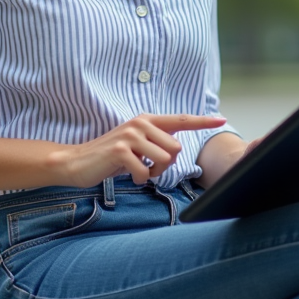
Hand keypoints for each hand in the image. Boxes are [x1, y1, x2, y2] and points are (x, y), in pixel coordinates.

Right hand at [59, 114, 225, 187]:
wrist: (77, 162)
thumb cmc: (111, 157)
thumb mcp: (136, 145)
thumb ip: (155, 143)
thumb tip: (175, 150)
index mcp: (147, 120)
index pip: (180, 120)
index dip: (202, 121)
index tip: (221, 119)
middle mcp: (140, 123)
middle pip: (175, 149)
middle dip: (165, 165)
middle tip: (146, 166)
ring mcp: (130, 135)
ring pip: (164, 160)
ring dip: (154, 173)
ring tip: (137, 170)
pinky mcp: (121, 151)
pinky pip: (146, 172)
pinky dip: (140, 179)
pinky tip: (127, 174)